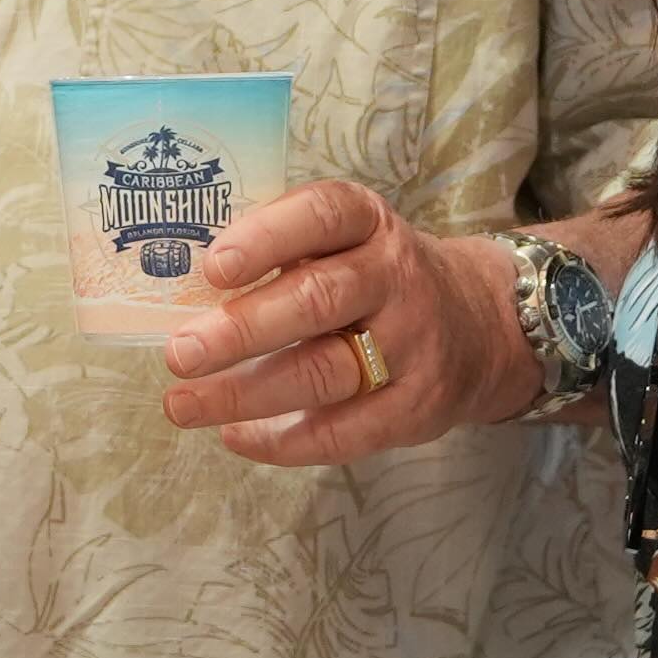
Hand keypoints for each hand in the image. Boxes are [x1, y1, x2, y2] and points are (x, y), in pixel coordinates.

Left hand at [162, 183, 520, 464]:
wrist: (480, 324)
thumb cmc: (376, 278)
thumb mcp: (346, 241)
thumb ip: (281, 253)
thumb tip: (178, 290)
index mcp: (368, 223)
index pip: (322, 215)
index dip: (266, 237)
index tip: (214, 266)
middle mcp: (395, 278)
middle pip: (318, 301)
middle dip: (242, 329)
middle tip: (180, 352)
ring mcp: (411, 345)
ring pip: (324, 372)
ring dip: (245, 393)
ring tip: (183, 404)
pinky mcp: (415, 406)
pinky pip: (344, 432)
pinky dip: (282, 441)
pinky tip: (234, 437)